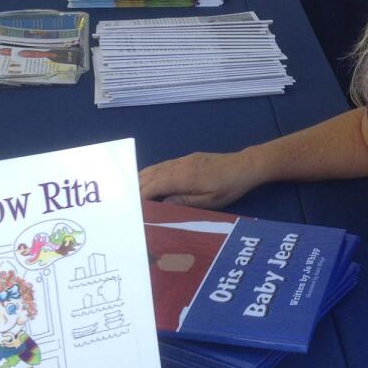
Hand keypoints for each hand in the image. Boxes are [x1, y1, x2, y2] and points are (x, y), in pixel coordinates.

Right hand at [138, 151, 259, 208]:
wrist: (244, 166)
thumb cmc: (228, 187)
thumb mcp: (209, 201)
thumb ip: (184, 202)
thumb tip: (161, 205)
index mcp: (182, 177)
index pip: (153, 187)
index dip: (139, 197)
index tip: (129, 208)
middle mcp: (179, 166)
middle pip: (150, 175)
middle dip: (135, 188)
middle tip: (124, 203)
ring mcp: (182, 161)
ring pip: (155, 169)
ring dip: (141, 180)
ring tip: (130, 194)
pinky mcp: (187, 159)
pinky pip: (163, 166)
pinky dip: (152, 174)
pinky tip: (148, 182)